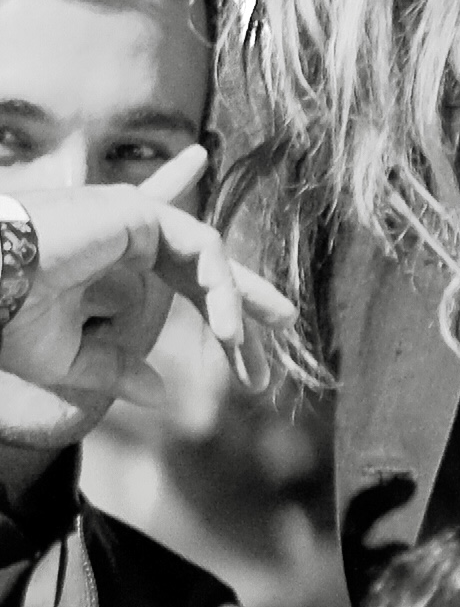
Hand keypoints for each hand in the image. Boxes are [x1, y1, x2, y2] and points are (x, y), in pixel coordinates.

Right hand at [0, 146, 299, 403]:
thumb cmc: (8, 318)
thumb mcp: (69, 359)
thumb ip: (116, 370)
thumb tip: (163, 396)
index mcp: (109, 258)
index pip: (176, 271)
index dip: (215, 305)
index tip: (244, 351)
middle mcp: (125, 231)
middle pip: (204, 260)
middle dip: (247, 294)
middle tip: (285, 322)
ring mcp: (131, 216)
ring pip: (207, 256)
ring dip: (236, 302)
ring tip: (243, 349)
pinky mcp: (135, 210)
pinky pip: (200, 246)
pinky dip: (221, 285)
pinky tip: (229, 326)